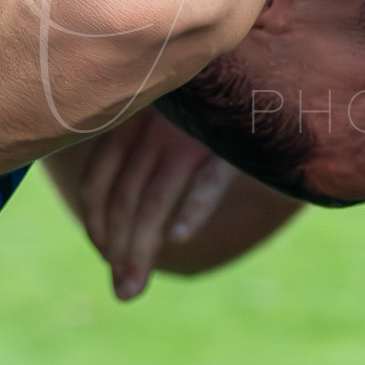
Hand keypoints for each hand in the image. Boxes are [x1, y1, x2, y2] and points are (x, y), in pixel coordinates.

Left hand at [64, 109, 236, 300]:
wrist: (268, 71)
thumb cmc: (214, 98)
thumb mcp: (172, 113)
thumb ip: (147, 149)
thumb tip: (139, 211)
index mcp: (133, 119)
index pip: (98, 178)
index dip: (95, 221)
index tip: (104, 254)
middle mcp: (154, 127)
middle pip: (124, 198)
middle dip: (118, 250)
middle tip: (122, 293)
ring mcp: (189, 134)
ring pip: (154, 200)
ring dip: (140, 248)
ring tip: (133, 288)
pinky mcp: (228, 141)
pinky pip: (207, 181)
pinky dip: (192, 210)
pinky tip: (178, 238)